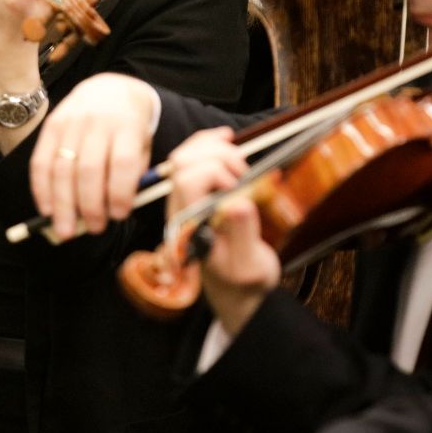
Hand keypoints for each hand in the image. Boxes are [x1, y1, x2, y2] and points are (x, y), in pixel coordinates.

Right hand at [30, 73, 159, 240]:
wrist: (110, 90)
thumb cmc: (129, 129)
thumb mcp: (142, 145)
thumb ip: (134, 175)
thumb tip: (112, 213)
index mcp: (127, 124)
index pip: (122, 161)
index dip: (120, 192)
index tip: (120, 215)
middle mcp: (97, 121)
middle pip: (89, 169)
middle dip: (90, 205)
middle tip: (94, 229)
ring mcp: (70, 122)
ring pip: (62, 169)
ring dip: (63, 205)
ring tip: (67, 230)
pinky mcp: (50, 126)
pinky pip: (40, 162)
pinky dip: (41, 190)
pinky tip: (46, 210)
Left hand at [165, 129, 279, 334]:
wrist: (237, 291)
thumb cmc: (245, 281)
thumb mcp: (251, 265)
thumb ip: (242, 235)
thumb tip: (237, 202)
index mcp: (189, 225)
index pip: (188, 179)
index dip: (217, 172)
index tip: (241, 187)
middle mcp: (180, 209)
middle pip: (183, 161)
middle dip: (219, 157)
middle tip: (245, 176)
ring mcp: (185, 199)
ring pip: (185, 154)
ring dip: (214, 148)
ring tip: (240, 164)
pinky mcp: (196, 193)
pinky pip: (193, 157)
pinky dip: (211, 143)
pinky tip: (228, 141)